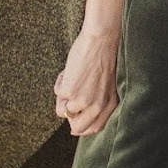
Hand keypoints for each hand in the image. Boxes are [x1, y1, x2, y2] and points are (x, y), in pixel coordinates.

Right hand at [55, 17, 119, 135]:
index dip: (82, 127)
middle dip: (69, 116)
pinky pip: (57, 94)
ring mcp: (84, 100)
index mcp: (110, 104)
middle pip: (77, 127)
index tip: (73, 124)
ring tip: (71, 77)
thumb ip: (97, 100)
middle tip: (68, 99)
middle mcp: (98, 106)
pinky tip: (68, 70)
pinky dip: (59, 82)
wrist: (101, 39)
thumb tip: (73, 119)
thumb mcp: (106, 83)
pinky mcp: (70, 92)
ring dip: (62, 95)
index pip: (95, 128)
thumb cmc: (103, 56)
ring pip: (63, 111)